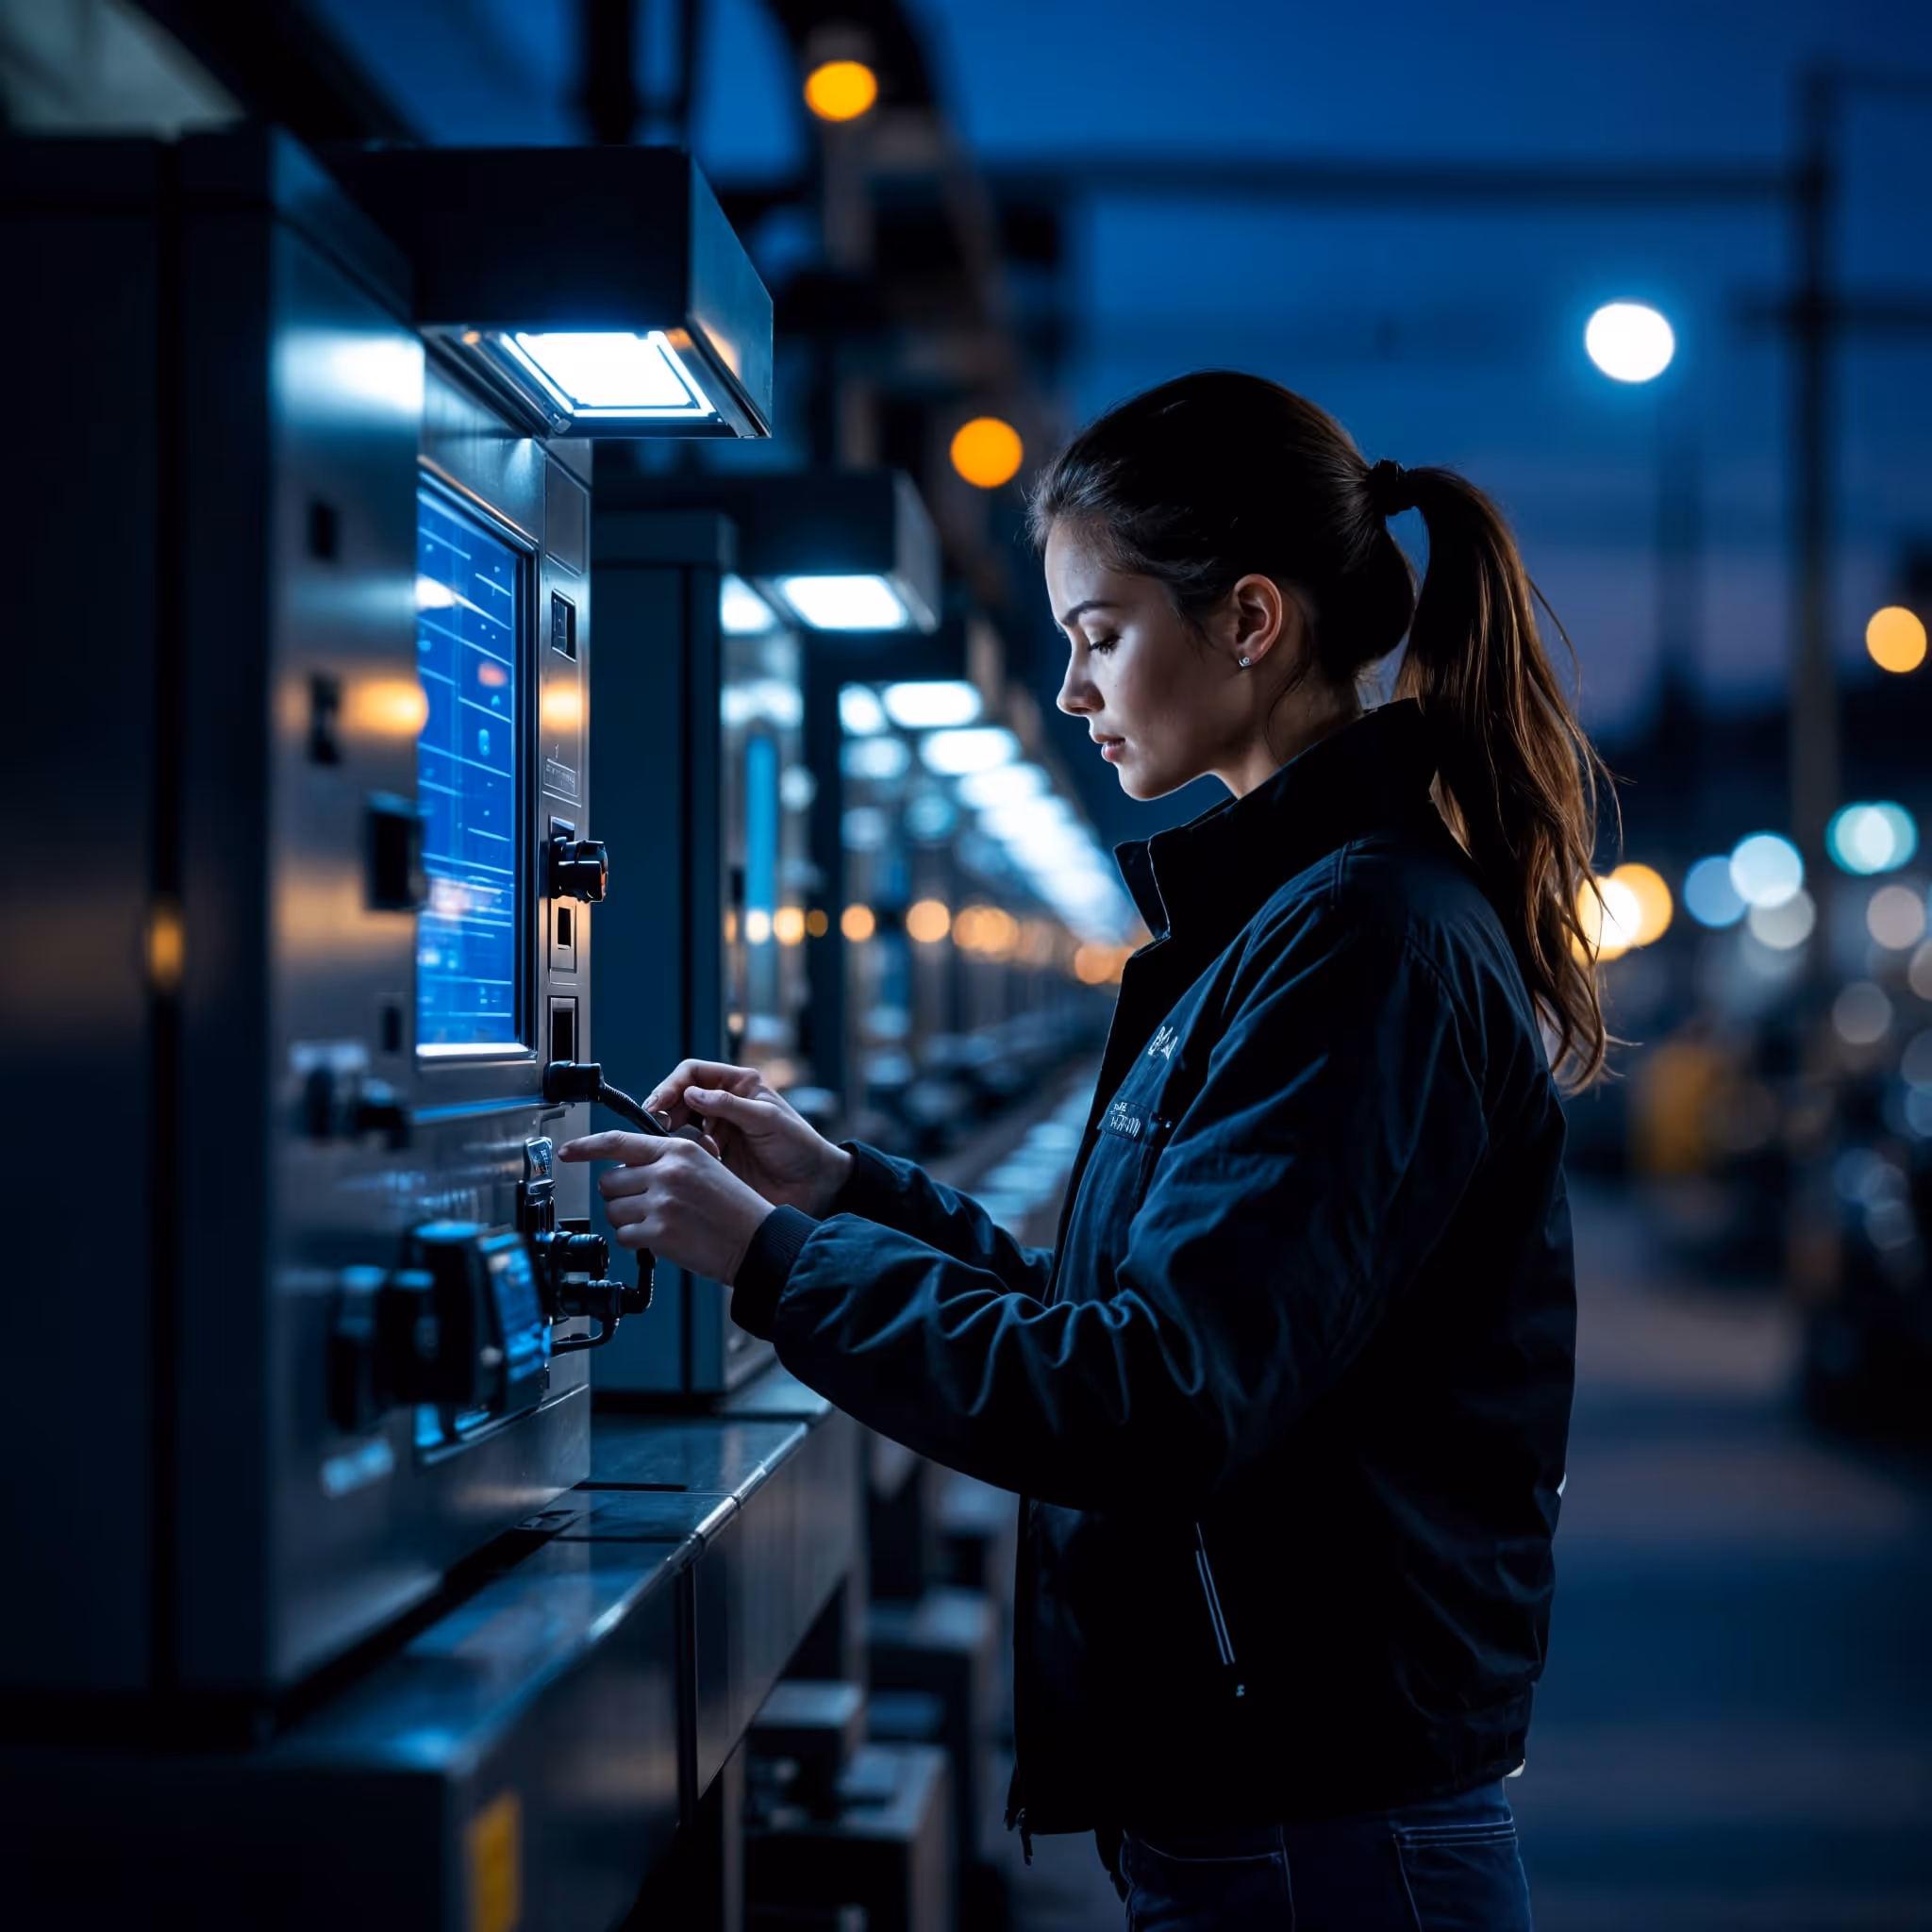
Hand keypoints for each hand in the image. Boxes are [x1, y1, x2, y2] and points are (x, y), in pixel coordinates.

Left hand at [557, 1132, 772, 1284]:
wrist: (758, 1240)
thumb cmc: (735, 1208)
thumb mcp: (705, 1166)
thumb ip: (665, 1161)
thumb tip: (627, 1169)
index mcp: (678, 1150)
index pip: (619, 1142)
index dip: (586, 1148)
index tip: (567, 1152)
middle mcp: (666, 1172)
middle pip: (609, 1182)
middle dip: (620, 1196)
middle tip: (645, 1205)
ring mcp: (661, 1203)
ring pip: (613, 1211)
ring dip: (628, 1220)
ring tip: (658, 1223)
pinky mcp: (658, 1233)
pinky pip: (624, 1237)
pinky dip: (636, 1242)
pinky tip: (661, 1239)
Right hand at [640, 1058, 851, 1216]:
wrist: (813, 1185)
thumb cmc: (799, 1146)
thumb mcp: (767, 1120)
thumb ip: (729, 1105)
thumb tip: (691, 1094)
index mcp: (739, 1085)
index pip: (694, 1072)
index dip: (673, 1084)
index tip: (660, 1102)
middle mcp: (725, 1105)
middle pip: (681, 1097)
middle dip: (666, 1108)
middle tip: (657, 1124)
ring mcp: (718, 1131)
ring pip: (680, 1124)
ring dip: (672, 1132)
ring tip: (671, 1143)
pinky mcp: (714, 1158)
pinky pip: (688, 1151)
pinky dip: (685, 1154)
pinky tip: (696, 1160)